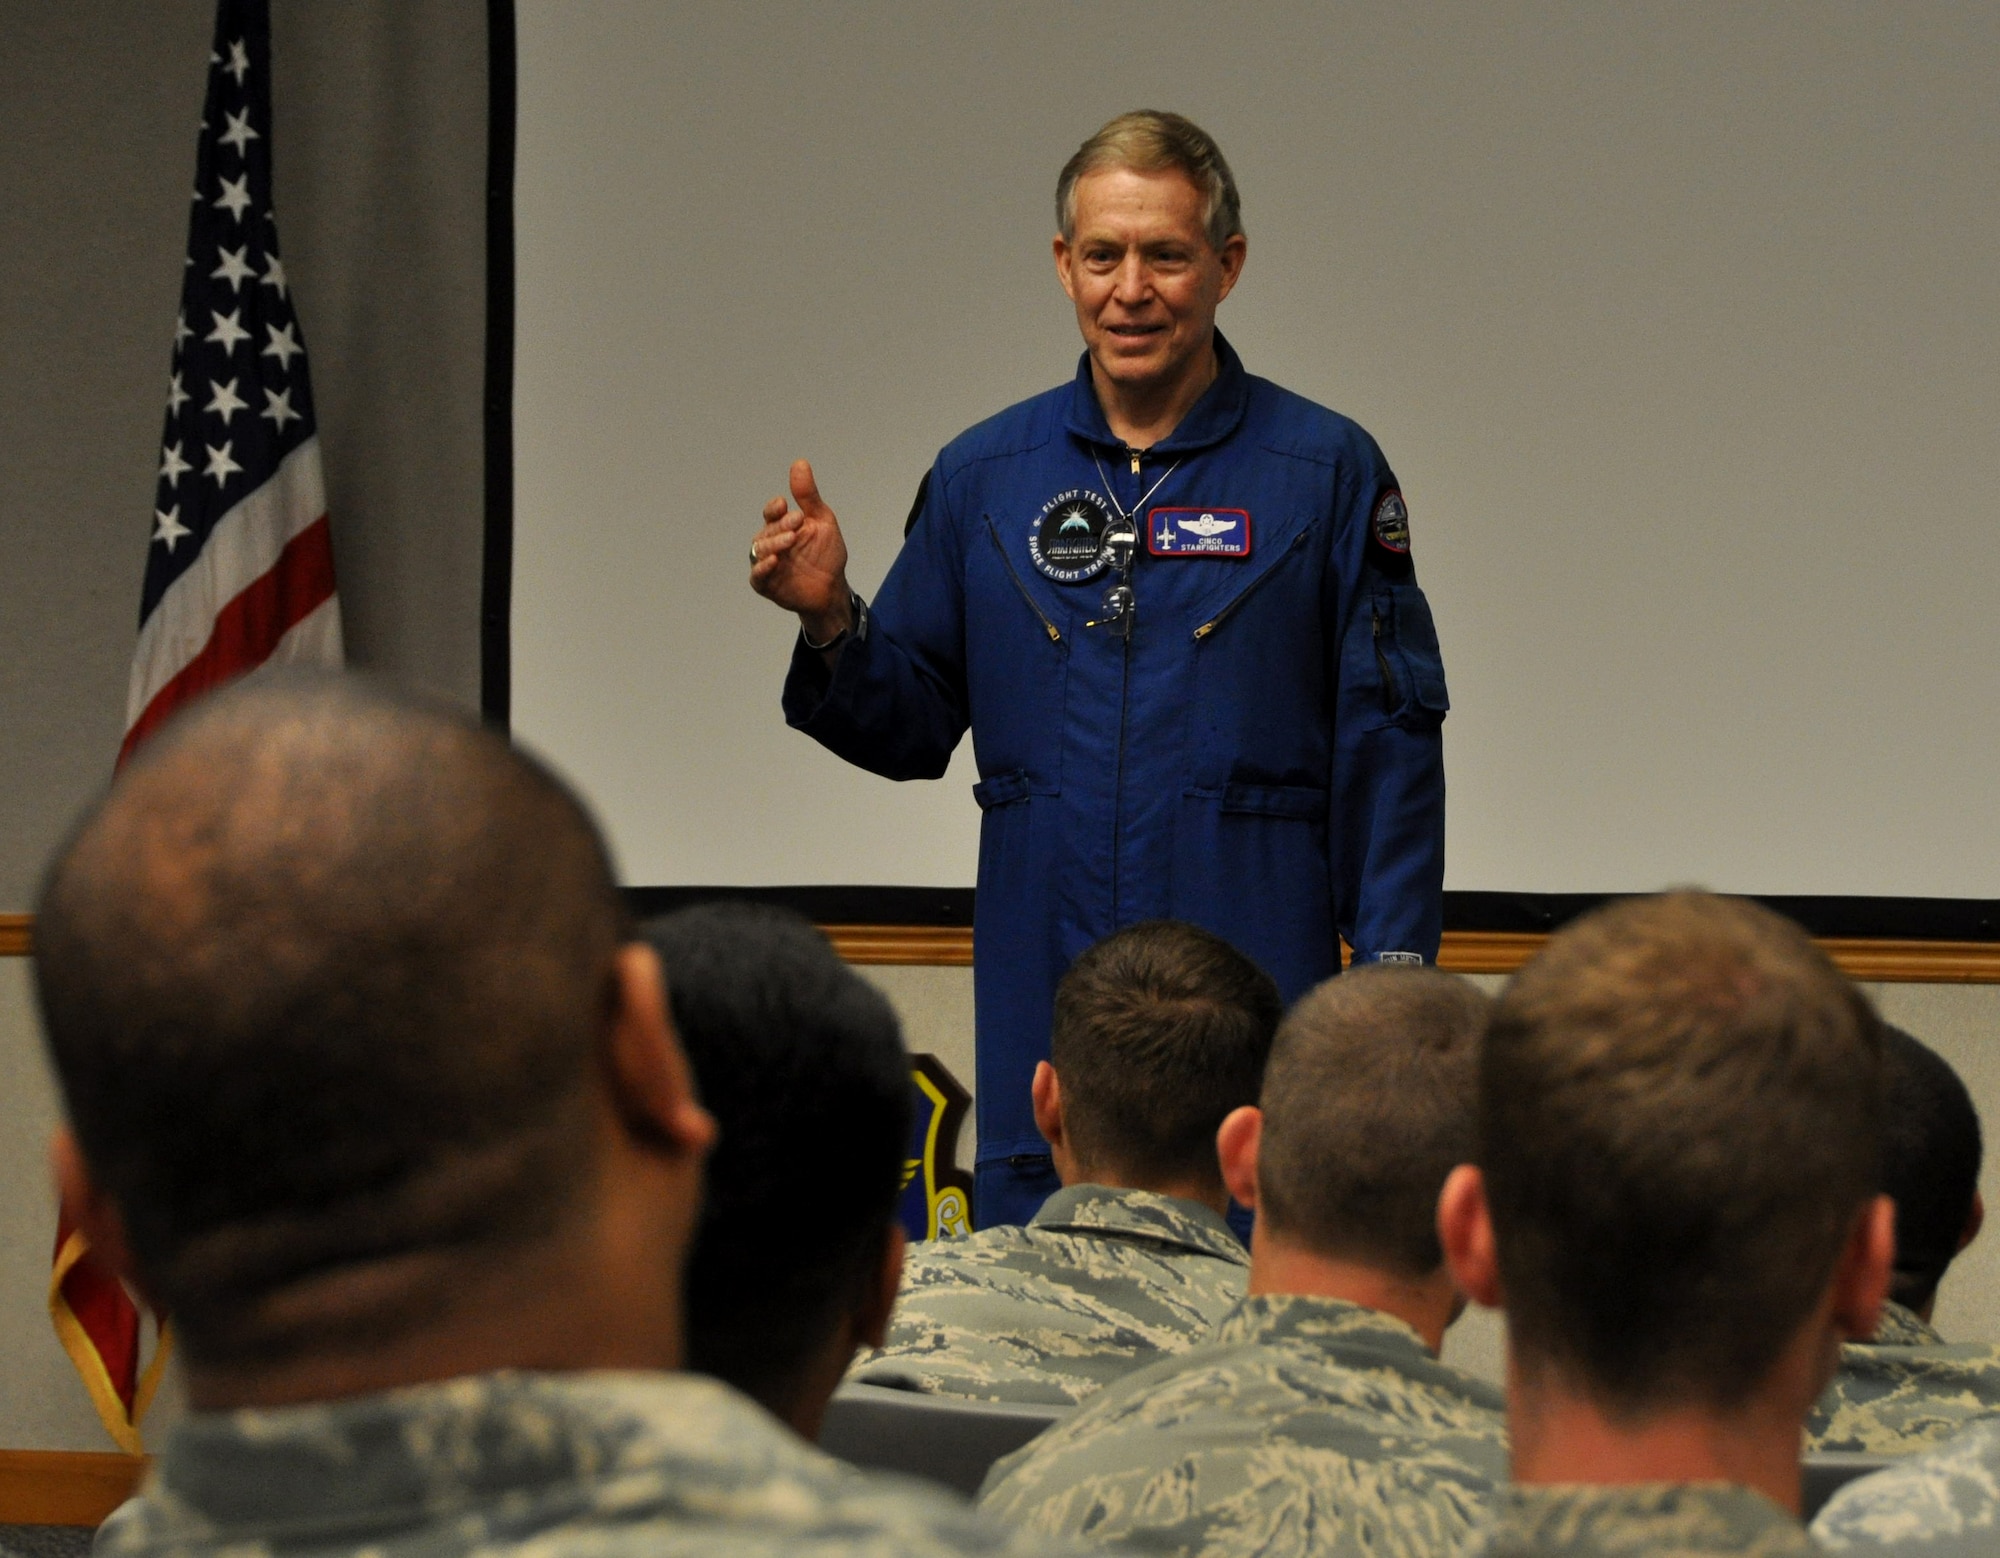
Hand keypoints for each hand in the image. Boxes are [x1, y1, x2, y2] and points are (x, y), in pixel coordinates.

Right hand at [750, 459, 852, 643]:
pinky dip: (763, 568)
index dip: (775, 509)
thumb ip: (808, 496)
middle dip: (780, 526)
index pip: (771, 513)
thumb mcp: (821, 521)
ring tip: (791, 540)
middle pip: (766, 530)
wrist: (832, 588)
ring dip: (774, 543)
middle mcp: (770, 543)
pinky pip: (757, 576)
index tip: (785, 505)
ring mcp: (767, 564)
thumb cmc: (826, 554)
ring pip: (760, 551)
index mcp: (781, 526)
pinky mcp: (766, 585)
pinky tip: (774, 561)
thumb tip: (800, 462)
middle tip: (798, 523)